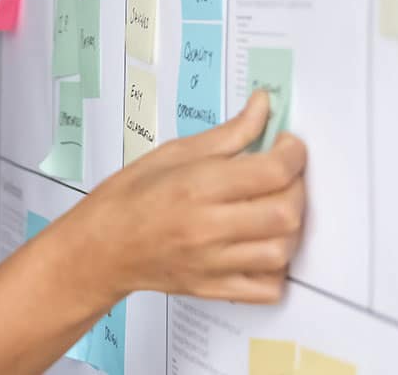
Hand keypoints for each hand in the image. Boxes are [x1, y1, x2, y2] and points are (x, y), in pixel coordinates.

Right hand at [82, 91, 306, 303]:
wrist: (100, 248)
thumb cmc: (128, 199)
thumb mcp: (173, 154)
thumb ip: (227, 135)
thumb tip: (262, 109)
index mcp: (197, 186)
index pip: (272, 171)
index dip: (293, 153)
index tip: (287, 146)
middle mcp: (208, 227)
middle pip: (286, 212)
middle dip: (297, 187)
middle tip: (283, 175)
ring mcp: (213, 263)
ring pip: (282, 251)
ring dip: (290, 227)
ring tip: (272, 209)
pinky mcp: (214, 288)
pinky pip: (267, 289)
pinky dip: (277, 269)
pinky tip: (263, 245)